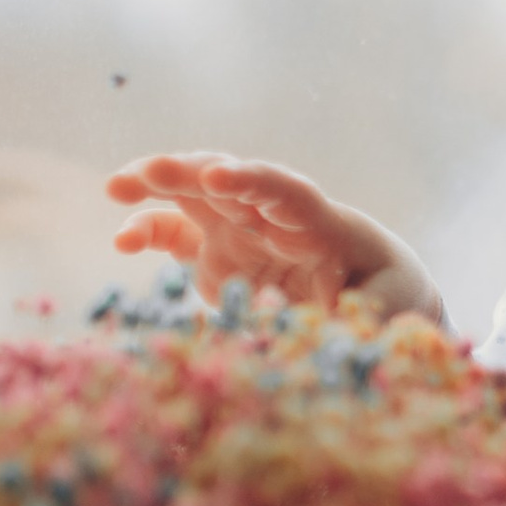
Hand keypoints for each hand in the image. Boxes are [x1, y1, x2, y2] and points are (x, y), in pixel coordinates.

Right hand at [103, 153, 444, 323]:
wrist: (379, 293)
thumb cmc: (390, 298)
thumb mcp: (386, 312)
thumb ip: (358, 318)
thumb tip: (329, 333)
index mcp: (323, 225)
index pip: (287, 193)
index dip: (254, 182)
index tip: (221, 178)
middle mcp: (276, 218)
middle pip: (231, 181)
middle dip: (190, 172)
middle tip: (148, 172)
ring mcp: (243, 231)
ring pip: (196, 195)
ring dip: (157, 184)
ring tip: (115, 188)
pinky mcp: (218, 253)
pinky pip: (178, 233)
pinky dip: (149, 231)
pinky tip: (121, 242)